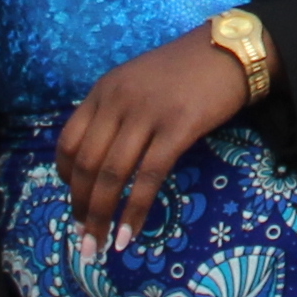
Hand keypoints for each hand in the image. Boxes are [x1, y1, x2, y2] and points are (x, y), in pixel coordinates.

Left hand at [61, 24, 254, 254]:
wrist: (230, 51)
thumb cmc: (185, 69)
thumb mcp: (137, 81)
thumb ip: (116, 111)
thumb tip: (101, 161)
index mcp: (104, 90)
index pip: (68, 141)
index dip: (66, 179)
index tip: (75, 202)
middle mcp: (118, 100)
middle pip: (87, 164)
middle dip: (81, 207)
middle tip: (84, 237)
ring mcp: (148, 113)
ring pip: (112, 175)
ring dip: (101, 216)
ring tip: (99, 245)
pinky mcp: (178, 128)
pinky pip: (148, 177)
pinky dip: (134, 211)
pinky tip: (129, 234)